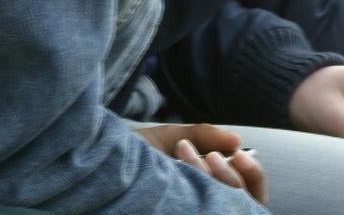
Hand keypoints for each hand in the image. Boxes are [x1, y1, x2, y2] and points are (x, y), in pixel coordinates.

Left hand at [135, 124, 266, 202]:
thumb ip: (203, 135)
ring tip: (185, 157)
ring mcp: (192, 209)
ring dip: (216, 184)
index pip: (250, 192)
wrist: (91, 163)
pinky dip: (201, 194)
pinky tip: (178, 174)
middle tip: (210, 156)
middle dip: (232, 178)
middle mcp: (204, 205)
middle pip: (246, 204)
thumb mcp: (168, 140)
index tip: (241, 154)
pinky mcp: (175, 212)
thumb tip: (237, 139)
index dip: (253, 175)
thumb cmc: (126, 157)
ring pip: (227, 207)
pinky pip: (205, 209)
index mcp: (207, 189)